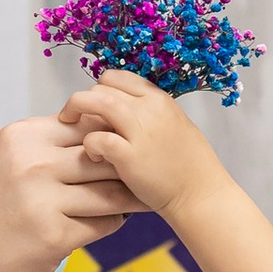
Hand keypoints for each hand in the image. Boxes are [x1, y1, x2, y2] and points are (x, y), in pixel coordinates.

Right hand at [0, 116, 131, 271]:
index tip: (124, 149)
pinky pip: (104, 223)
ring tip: (135, 199)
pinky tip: (109, 222)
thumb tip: (101, 134)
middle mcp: (33, 163)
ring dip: (126, 198)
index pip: (88, 123)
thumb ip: (46, 145)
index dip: (110, 136)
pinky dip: (112, 222)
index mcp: (22, 136)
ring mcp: (44, 200)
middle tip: (145, 175)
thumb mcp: (3, 160)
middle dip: (127, 167)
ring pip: (111, 191)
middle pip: (106, 155)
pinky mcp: (54, 237)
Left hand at [60, 72, 223, 227]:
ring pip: (96, 102)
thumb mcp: (174, 125)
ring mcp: (139, 131)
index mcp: (159, 99)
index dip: (101, 89)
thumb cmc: (189, 165)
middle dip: (84, 101)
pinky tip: (94, 156)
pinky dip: (89, 145)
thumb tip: (121, 107)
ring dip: (77, 112)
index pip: (118, 77)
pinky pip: (96, 138)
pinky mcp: (129, 156)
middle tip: (75, 117)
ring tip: (71, 127)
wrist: (201, 194)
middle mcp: (149, 109)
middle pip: (102, 87)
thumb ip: (148, 113)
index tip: (94, 105)